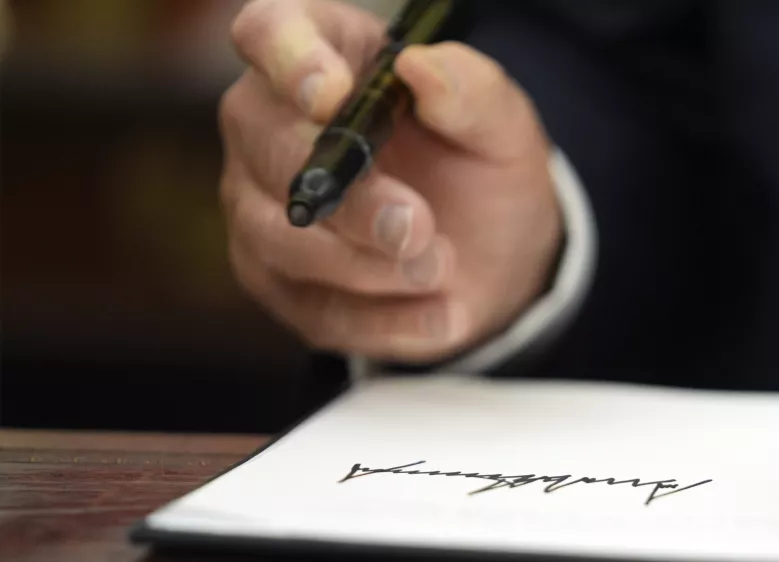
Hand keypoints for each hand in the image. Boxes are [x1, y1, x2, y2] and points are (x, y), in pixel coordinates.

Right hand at [220, 0, 561, 363]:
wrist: (491, 254)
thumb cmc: (481, 167)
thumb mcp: (504, 127)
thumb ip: (474, 92)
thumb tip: (423, 69)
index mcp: (323, 54)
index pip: (269, 31)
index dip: (289, 59)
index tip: (333, 99)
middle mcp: (270, 125)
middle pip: (266, 144)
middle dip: (349, 197)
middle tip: (418, 226)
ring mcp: (260, 205)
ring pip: (277, 236)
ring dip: (365, 264)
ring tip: (440, 269)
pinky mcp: (277, 280)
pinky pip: (311, 307)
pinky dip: (383, 320)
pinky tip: (440, 314)